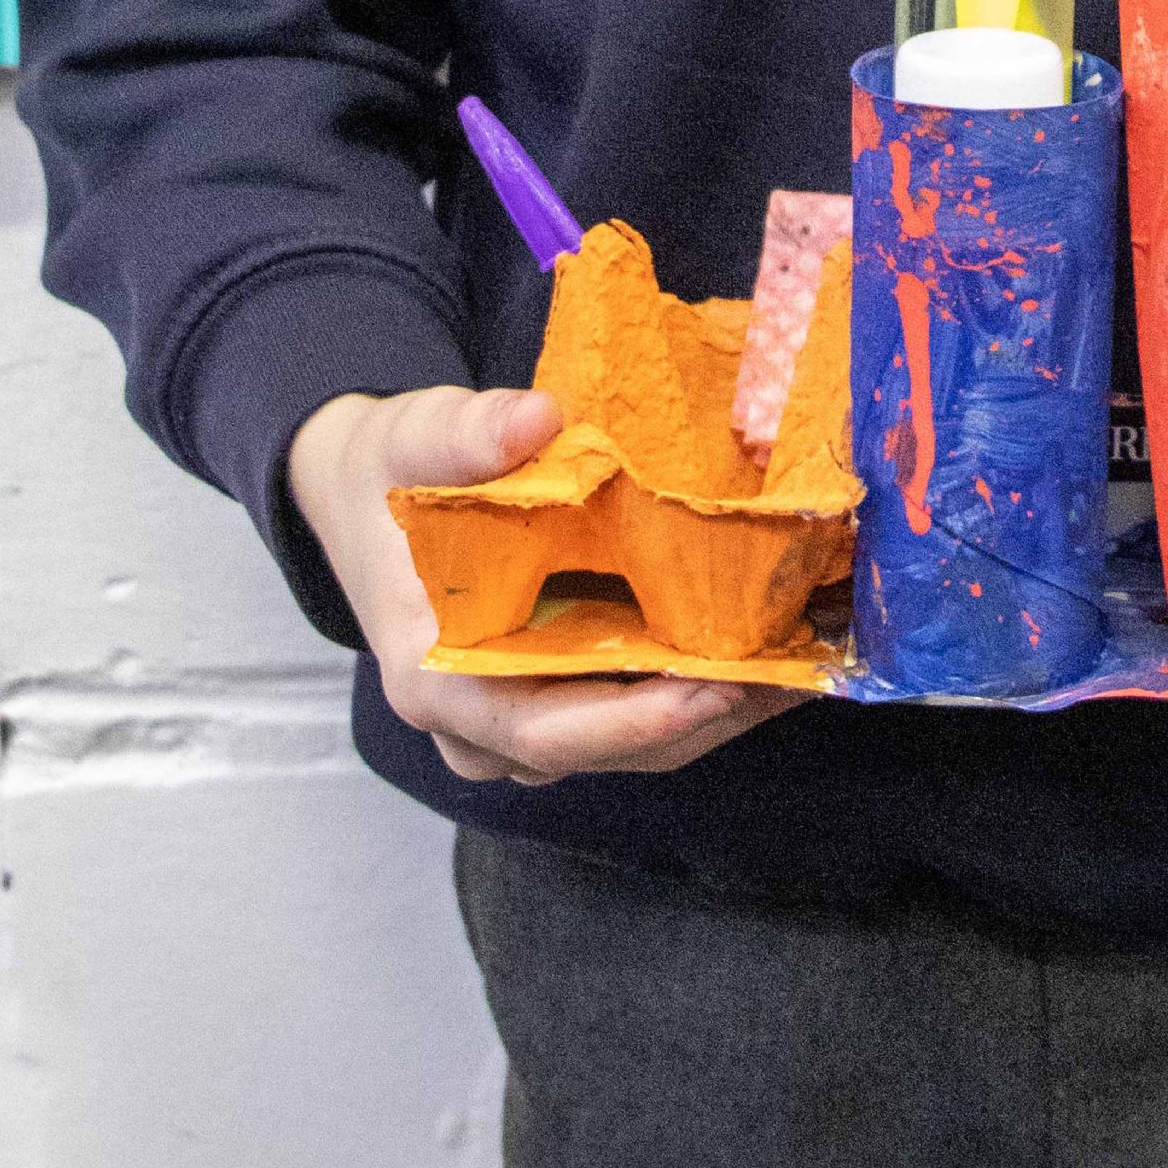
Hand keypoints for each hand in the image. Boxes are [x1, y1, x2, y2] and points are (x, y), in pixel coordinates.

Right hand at [285, 383, 809, 789]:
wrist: (366, 488)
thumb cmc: (392, 469)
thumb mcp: (416, 433)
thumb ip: (468, 432)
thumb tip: (538, 418)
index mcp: (434, 675)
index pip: (537, 728)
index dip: (627, 721)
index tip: (709, 692)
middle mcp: (475, 723)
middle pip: (601, 749)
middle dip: (699, 720)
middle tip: (789, 674)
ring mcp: (515, 722)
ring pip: (626, 746)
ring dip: (713, 714)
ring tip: (801, 667)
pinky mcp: (552, 700)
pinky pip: (631, 718)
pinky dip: (696, 694)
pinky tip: (766, 654)